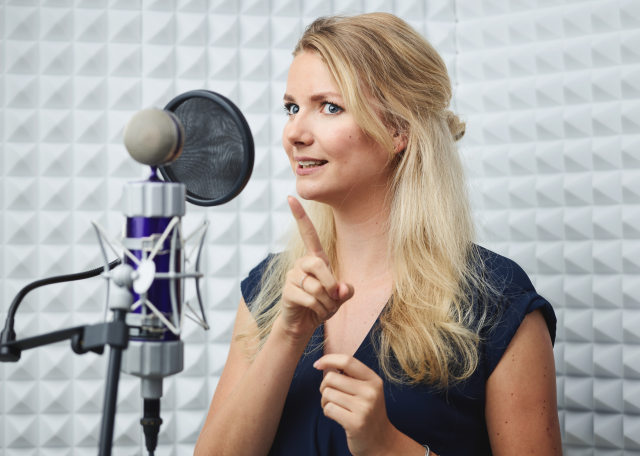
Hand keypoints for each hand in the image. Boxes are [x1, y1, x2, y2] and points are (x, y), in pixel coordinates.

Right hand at [279, 197, 353, 340]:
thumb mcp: (340, 297)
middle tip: (334, 298)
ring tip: (324, 308)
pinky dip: (319, 309)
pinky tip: (315, 312)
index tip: (290, 197)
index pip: (307, 233)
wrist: (305, 324)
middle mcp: (302, 263)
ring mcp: (292, 276)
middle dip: (331, 284)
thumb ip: (346, 290)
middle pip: (319, 264)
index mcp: (315, 258)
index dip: (300, 216)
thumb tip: (342, 288)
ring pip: (316, 286)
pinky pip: (310, 298)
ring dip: (327, 302)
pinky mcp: (287, 291)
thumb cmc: (323, 305)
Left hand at [315, 354, 398, 455]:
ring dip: (325, 401)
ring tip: (335, 407)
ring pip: (327, 393)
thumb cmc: (367, 412)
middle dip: (324, 387)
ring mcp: (364, 407)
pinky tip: (337, 416)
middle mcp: (371, 391)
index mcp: (373, 380)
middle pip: (332, 378)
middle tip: (331, 396)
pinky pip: (328, 408)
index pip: (347, 361)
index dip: (328, 359)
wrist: (381, 441)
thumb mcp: (367, 390)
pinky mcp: (355, 422)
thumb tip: (324, 363)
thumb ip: (351, 376)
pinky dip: (327, 412)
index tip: (317, 364)